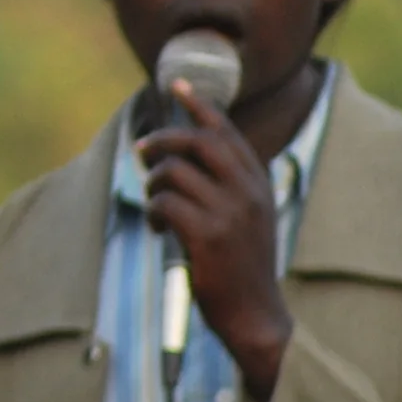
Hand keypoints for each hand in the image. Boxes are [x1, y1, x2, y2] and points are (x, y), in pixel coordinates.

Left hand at [138, 82, 292, 401]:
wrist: (256, 317)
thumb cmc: (244, 268)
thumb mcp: (249, 219)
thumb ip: (229, 187)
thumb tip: (183, 157)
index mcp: (258, 184)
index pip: (226, 132)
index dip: (199, 106)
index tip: (176, 85)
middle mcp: (248, 192)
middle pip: (197, 141)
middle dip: (164, 139)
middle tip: (142, 150)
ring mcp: (229, 213)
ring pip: (174, 173)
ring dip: (153, 185)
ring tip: (154, 204)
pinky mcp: (208, 235)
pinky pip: (165, 203)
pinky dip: (153, 211)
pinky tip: (157, 228)